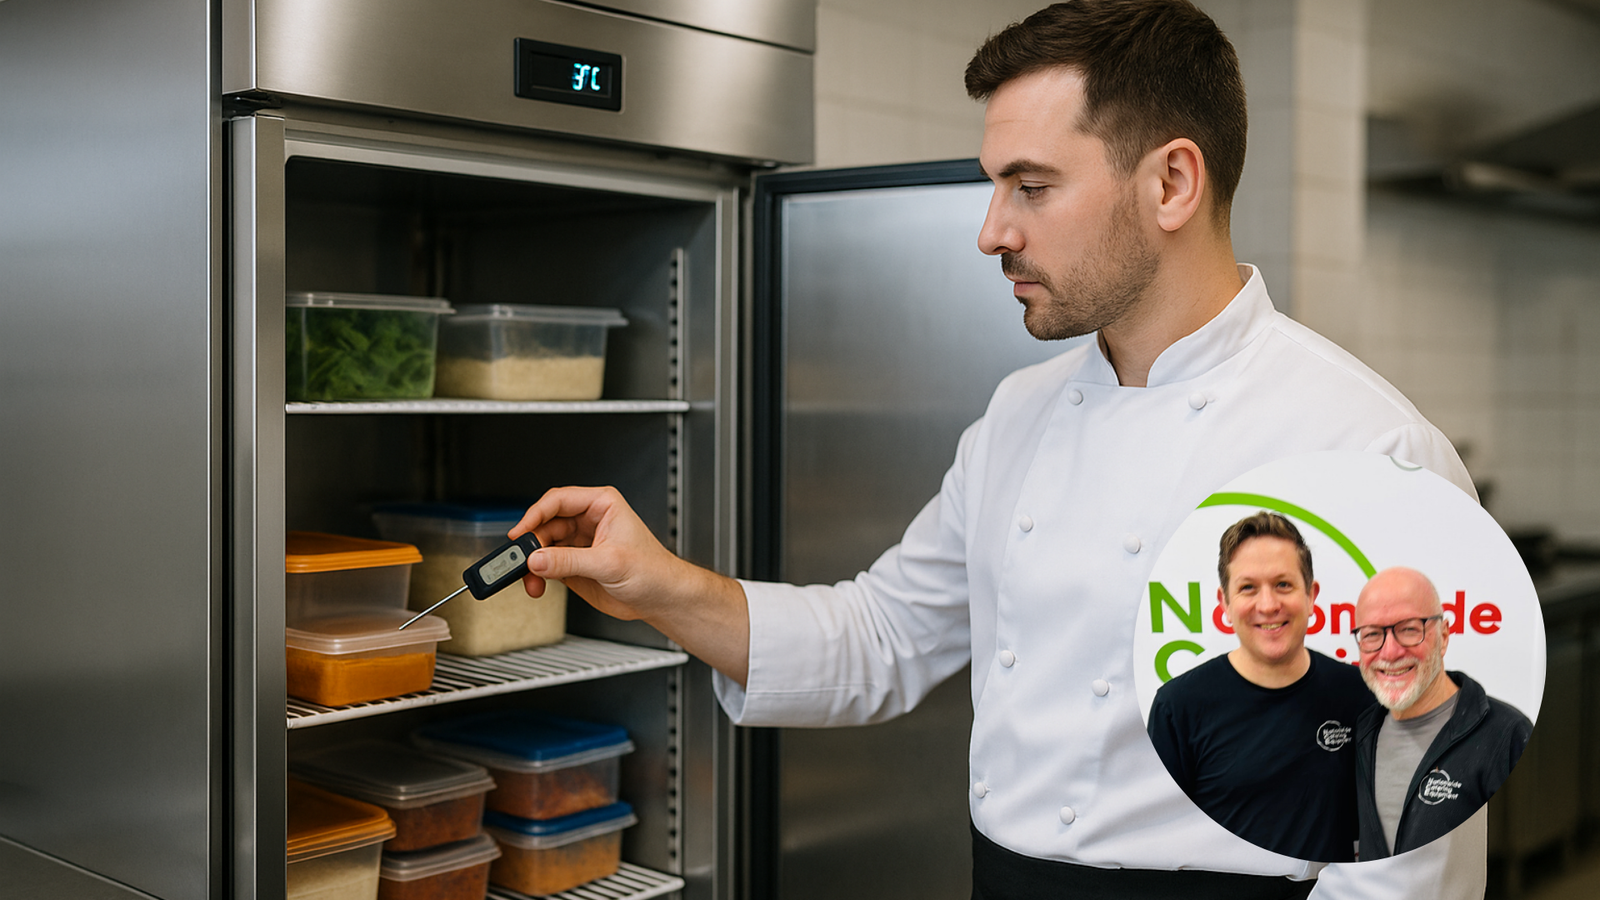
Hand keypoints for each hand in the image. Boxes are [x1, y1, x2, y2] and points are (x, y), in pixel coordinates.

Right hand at [510, 486, 750, 684]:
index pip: (558, 500)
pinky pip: (547, 565)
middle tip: (521, 561)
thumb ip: (570, 561)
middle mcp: (588, 521)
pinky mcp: (574, 565)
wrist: (662, 599)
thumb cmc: (653, 571)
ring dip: (532, 563)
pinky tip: (538, 585)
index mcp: (601, 505)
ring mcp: (579, 544)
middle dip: (532, 544)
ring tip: (531, 580)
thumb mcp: (610, 563)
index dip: (535, 514)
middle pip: (546, 524)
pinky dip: (538, 576)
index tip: (520, 532)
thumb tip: (538, 559)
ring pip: (543, 546)